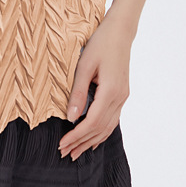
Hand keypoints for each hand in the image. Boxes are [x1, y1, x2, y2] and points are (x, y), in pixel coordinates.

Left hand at [57, 14, 133, 160]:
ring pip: (108, 127)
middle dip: (82, 143)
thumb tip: (71, 117)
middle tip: (65, 154)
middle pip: (101, 129)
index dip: (77, 136)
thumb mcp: (84, 65)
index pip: (92, 123)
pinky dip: (102, 131)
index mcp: (110, 91)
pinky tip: (94, 139)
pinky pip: (112, 119)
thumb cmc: (100, 44)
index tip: (62, 144)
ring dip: (92, 141)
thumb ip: (78, 91)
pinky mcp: (122, 94)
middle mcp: (120, 98)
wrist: (120, 32)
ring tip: (77, 152)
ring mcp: (123, 97)